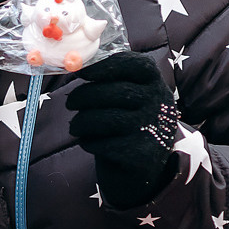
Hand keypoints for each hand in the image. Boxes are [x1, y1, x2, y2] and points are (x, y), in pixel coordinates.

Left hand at [68, 51, 178, 206]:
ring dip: (82, 122)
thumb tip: (74, 63)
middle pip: (117, 91)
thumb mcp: (128, 95)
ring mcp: (153, 129)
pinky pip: (107, 144)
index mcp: (155, 82)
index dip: (106, 65)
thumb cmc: (126, 121)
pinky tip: (87, 142)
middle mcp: (159, 103)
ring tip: (75, 126)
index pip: (136, 64)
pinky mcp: (143, 154)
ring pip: (108, 119)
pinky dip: (90, 142)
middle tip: (70, 103)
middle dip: (85, 96)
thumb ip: (109, 79)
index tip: (81, 72)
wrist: (142, 166)